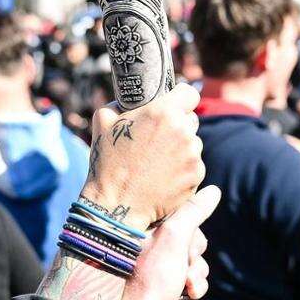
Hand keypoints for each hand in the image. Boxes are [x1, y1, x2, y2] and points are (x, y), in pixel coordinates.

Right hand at [82, 83, 204, 231]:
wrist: (117, 206)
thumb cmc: (107, 163)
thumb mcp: (102, 121)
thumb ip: (119, 103)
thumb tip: (127, 100)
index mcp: (163, 112)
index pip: (189, 93)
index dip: (180, 98)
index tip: (174, 105)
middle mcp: (183, 131)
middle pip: (191, 120)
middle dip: (178, 126)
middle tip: (157, 139)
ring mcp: (192, 155)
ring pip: (192, 144)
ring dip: (180, 149)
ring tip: (156, 162)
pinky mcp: (196, 176)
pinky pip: (193, 165)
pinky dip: (182, 169)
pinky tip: (162, 176)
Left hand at [121, 185, 218, 299]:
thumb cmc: (151, 278)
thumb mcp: (173, 237)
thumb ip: (193, 212)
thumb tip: (213, 190)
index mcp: (145, 228)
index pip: (181, 215)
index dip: (190, 229)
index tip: (184, 239)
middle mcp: (150, 245)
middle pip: (192, 238)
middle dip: (194, 255)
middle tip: (183, 263)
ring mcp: (158, 266)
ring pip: (195, 260)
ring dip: (196, 273)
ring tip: (184, 284)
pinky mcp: (167, 285)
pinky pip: (193, 278)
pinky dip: (194, 287)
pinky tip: (187, 295)